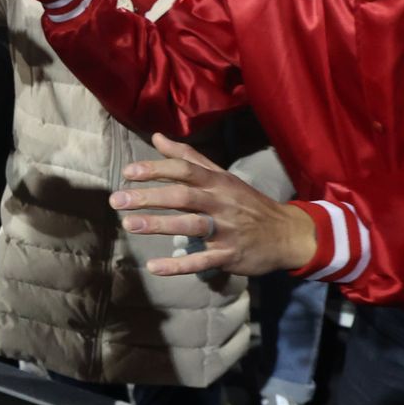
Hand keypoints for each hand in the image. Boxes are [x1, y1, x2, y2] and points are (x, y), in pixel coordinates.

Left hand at [110, 134, 316, 277]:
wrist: (286, 234)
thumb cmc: (245, 203)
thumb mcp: (221, 176)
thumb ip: (188, 157)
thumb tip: (157, 137)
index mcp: (217, 182)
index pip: (184, 170)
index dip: (156, 169)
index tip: (128, 172)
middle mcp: (220, 203)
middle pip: (182, 196)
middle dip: (149, 197)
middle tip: (117, 200)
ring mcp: (226, 230)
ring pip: (190, 225)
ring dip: (159, 225)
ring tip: (129, 225)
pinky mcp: (230, 255)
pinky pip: (202, 260)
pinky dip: (178, 265)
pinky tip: (154, 267)